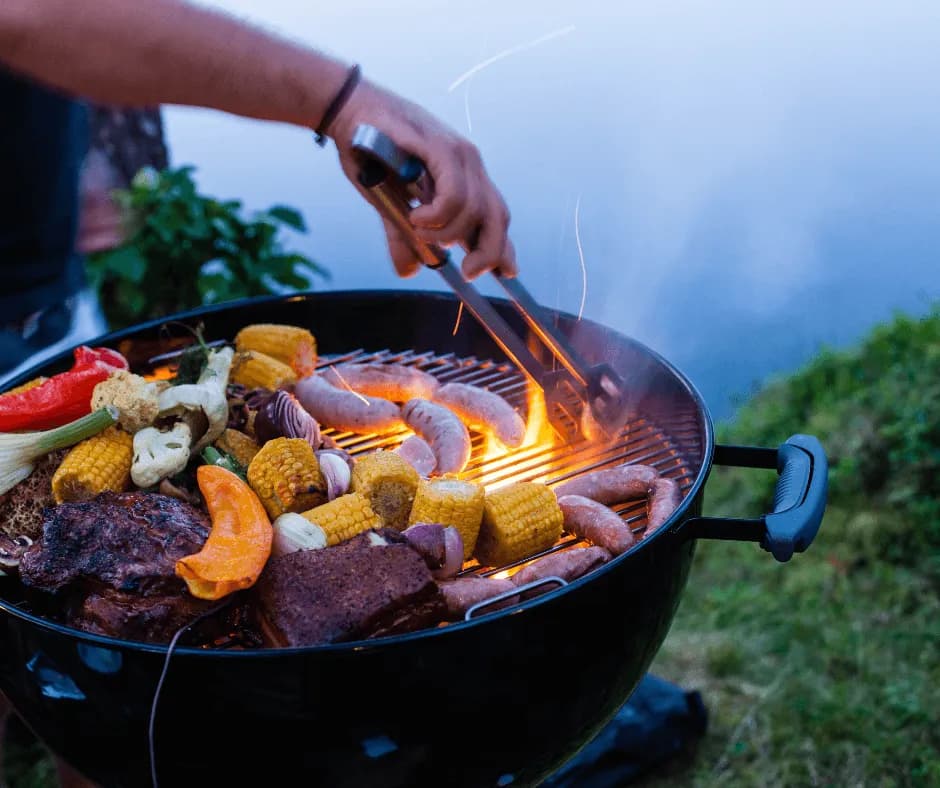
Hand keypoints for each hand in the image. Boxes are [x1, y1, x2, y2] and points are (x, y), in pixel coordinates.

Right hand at [328, 79, 515, 279]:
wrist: (347, 112)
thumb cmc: (370, 153)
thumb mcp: (390, 206)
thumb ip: (405, 239)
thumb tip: (409, 271)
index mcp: (463, 178)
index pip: (494, 216)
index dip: (503, 248)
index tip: (507, 273)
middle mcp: (468, 164)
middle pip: (497, 216)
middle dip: (489, 251)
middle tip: (469, 271)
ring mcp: (458, 153)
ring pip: (475, 209)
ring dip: (448, 231)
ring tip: (420, 230)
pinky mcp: (441, 145)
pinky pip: (454, 193)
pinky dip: (438, 213)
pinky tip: (417, 216)